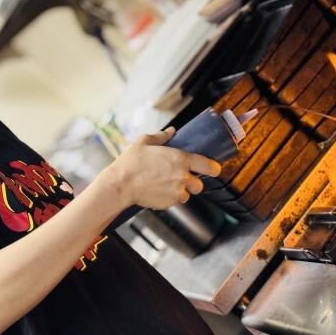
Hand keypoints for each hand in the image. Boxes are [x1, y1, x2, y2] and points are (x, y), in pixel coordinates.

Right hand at [107, 126, 221, 208]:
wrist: (121, 184)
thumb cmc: (131, 162)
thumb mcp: (144, 142)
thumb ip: (162, 136)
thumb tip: (172, 131)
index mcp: (180, 159)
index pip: (208, 166)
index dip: (214, 168)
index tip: (214, 169)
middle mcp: (182, 177)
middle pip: (200, 185)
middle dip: (193, 182)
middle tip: (181, 178)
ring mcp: (176, 192)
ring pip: (187, 195)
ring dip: (181, 191)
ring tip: (166, 185)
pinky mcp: (169, 203)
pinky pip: (176, 202)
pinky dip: (171, 198)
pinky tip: (158, 191)